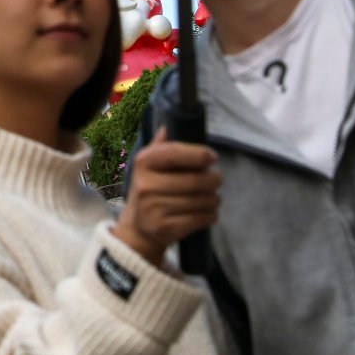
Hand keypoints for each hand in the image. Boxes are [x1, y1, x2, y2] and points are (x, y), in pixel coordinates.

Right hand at [114, 127, 221, 266]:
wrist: (138, 228)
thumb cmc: (150, 189)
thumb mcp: (149, 166)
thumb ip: (160, 146)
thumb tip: (169, 125)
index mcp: (143, 163)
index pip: (175, 153)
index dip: (198, 154)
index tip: (212, 157)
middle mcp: (146, 185)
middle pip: (196, 180)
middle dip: (214, 180)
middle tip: (215, 180)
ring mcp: (154, 208)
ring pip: (203, 200)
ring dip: (214, 199)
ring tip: (211, 198)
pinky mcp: (166, 228)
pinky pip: (202, 218)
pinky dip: (211, 215)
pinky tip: (207, 212)